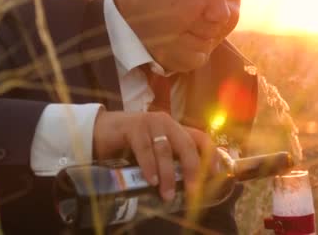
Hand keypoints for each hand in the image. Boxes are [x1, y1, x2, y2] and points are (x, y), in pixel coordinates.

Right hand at [92, 110, 215, 201]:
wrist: (101, 131)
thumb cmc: (131, 145)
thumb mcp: (155, 151)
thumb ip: (171, 160)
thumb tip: (189, 184)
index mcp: (176, 128)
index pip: (200, 138)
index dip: (211, 155)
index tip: (217, 174)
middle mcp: (167, 123)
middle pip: (187, 145)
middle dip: (192, 169)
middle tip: (193, 190)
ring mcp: (150, 122)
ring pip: (165, 150)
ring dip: (167, 174)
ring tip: (166, 194)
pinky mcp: (133, 127)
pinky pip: (144, 149)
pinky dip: (149, 166)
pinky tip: (151, 180)